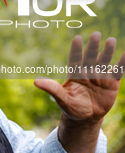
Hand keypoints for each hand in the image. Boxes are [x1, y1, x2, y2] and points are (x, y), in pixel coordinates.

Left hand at [34, 32, 124, 152]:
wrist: (86, 117)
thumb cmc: (71, 107)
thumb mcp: (62, 99)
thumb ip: (52, 89)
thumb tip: (35, 81)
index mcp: (75, 73)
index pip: (75, 58)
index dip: (76, 49)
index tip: (77, 38)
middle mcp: (87, 71)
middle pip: (90, 57)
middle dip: (93, 47)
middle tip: (96, 35)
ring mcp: (100, 76)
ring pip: (104, 61)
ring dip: (107, 51)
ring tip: (111, 40)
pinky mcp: (112, 82)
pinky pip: (118, 71)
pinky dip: (122, 63)